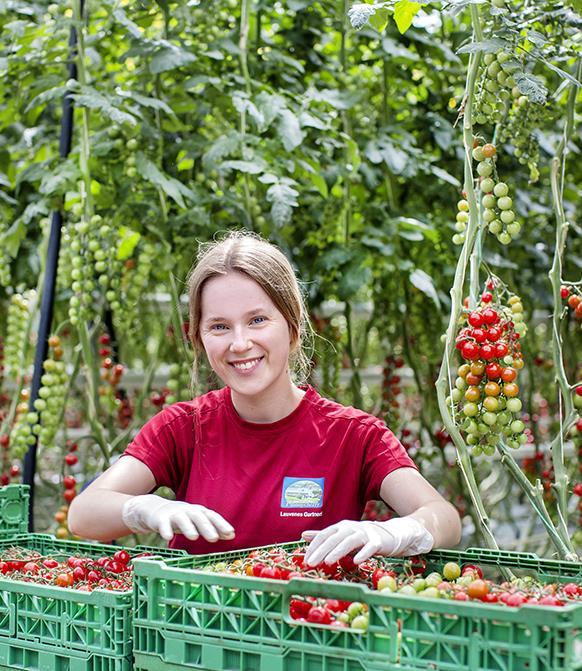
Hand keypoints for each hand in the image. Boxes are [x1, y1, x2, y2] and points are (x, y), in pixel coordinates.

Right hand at [121, 494, 234, 541]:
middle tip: (214, 538)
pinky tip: (168, 538)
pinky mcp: (160, 519)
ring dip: (188, 527)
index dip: (221, 524)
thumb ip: (212, 527)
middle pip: (198, 516)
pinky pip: (163, 524)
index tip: (231, 533)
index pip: (212, 516)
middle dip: (206, 527)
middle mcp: (187, 511)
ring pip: (182, 519)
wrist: (154, 509)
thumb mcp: (197, 521)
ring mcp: (173, 514)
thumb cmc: (181, 518)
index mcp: (198, 511)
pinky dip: (165, 530)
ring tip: (193, 537)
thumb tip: (232, 535)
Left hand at [302, 517, 433, 565]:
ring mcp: (364, 533)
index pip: (324, 535)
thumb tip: (303, 535)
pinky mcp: (377, 541)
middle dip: (321, 551)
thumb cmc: (362, 538)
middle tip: (310, 563)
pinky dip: (363, 553)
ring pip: (349, 541)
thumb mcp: (342, 536)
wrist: (390, 534)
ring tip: (328, 562)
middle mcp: (351, 528)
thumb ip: (324, 536)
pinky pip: (369, 547)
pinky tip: (356, 562)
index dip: (314, 546)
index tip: (305, 560)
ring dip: (338, 551)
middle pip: (333, 538)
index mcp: (340, 527)